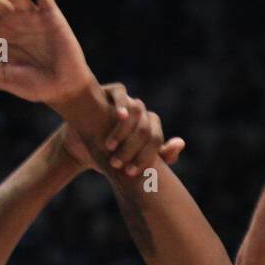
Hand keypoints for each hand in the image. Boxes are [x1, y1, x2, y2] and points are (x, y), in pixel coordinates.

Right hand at [61, 84, 186, 174]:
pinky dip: (121, 104)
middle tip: (117, 163)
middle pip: (146, 128)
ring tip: (110, 146)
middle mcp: (141, 113)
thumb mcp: (132, 162)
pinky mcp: (110, 91)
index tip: (130, 172)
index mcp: (150, 128)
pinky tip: (120, 117)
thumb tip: (180, 142)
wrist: (83, 147)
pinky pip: (120, 92)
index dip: (145, 157)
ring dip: (124, 131)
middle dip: (131, 148)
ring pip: (137, 109)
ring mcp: (128, 101)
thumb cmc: (111, 156)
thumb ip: (159, 157)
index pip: (156, 140)